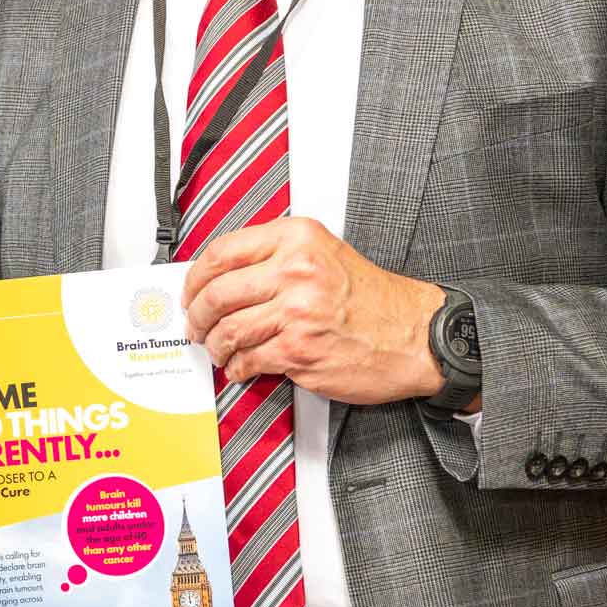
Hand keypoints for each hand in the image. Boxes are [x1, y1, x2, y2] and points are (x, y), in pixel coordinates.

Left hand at [182, 217, 444, 405]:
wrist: (415, 334)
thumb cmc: (372, 299)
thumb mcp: (323, 254)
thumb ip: (274, 256)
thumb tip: (221, 276)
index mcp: (296, 239)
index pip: (222, 253)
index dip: (195, 277)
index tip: (191, 291)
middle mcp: (295, 270)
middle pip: (217, 293)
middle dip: (198, 315)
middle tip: (197, 325)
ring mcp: (297, 312)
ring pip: (228, 330)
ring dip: (215, 346)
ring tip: (219, 350)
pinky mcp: (299, 350)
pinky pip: (248, 359)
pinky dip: (237, 367)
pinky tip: (241, 367)